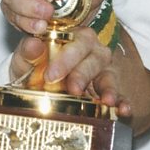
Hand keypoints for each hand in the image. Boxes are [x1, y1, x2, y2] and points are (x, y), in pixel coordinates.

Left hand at [9, 27, 128, 114]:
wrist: (34, 88)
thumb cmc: (33, 67)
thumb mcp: (25, 60)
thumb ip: (28, 51)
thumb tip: (33, 44)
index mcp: (73, 39)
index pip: (77, 41)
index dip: (66, 57)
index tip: (51, 75)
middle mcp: (92, 52)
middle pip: (95, 58)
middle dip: (83, 74)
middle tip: (72, 89)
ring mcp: (103, 72)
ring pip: (109, 76)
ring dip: (109, 88)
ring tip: (107, 100)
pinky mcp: (109, 91)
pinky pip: (121, 95)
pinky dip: (123, 103)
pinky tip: (123, 110)